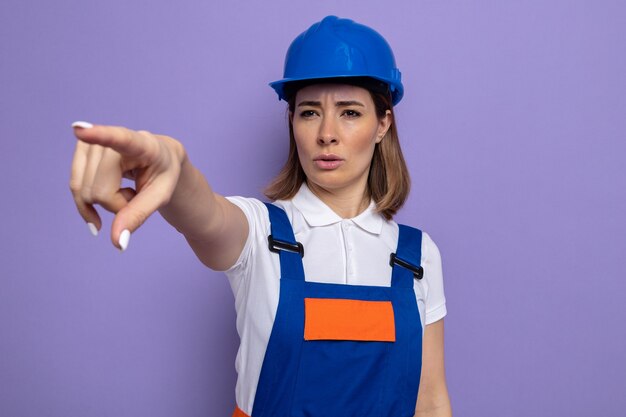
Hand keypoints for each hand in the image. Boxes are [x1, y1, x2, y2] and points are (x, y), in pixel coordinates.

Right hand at [69, 121, 185, 249]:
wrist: (159, 160)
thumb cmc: (163, 175)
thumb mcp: (161, 197)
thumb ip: (139, 215)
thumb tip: (117, 242)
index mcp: (145, 145)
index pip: (121, 139)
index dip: (100, 136)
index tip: (80, 130)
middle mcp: (116, 138)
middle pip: (100, 189)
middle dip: (116, 205)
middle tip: (136, 196)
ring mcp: (95, 141)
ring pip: (84, 190)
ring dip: (105, 203)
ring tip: (126, 191)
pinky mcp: (82, 149)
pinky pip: (75, 187)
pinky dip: (88, 204)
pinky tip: (105, 204)